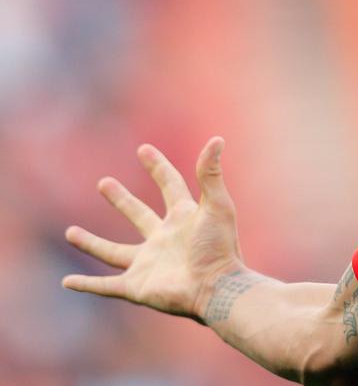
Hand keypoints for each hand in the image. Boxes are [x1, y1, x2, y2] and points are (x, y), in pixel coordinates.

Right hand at [62, 137, 244, 321]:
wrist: (217, 288)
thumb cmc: (220, 247)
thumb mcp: (216, 206)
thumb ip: (211, 174)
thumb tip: (217, 139)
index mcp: (184, 219)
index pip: (170, 186)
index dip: (158, 167)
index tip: (144, 149)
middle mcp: (164, 240)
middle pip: (139, 215)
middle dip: (121, 200)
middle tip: (104, 183)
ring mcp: (148, 264)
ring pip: (113, 253)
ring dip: (91, 243)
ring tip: (70, 233)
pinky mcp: (137, 287)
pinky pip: (105, 286)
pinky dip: (86, 285)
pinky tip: (67, 282)